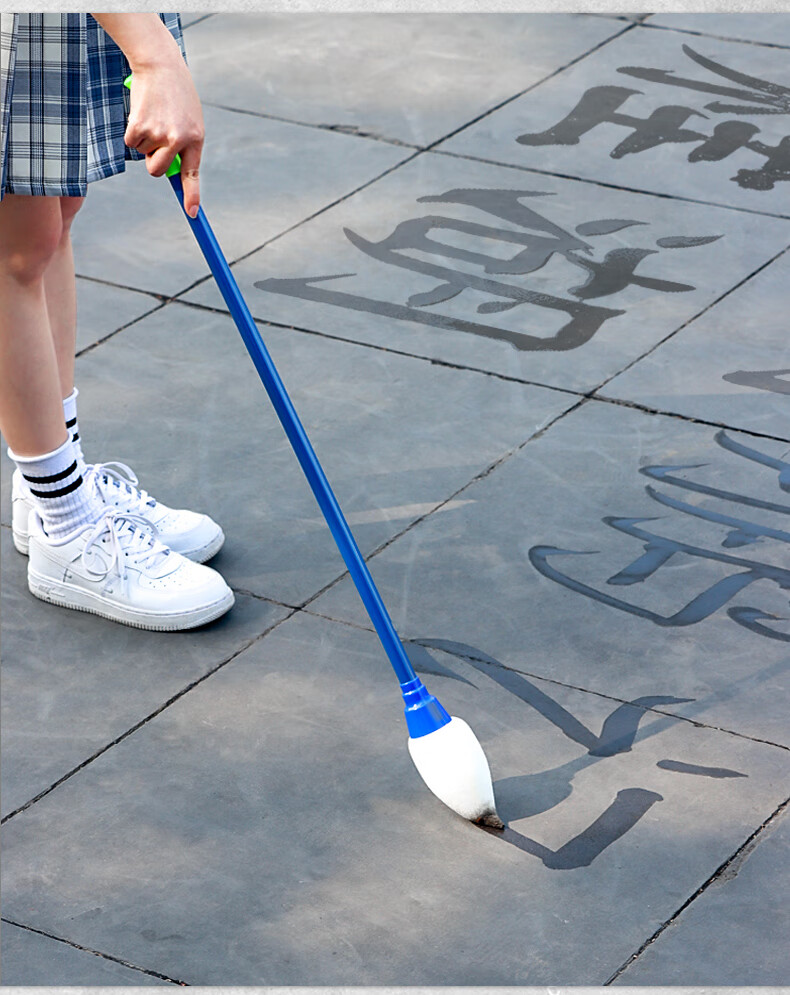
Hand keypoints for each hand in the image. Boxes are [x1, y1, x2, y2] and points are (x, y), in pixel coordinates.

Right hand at [124, 61, 203, 217]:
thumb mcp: (190, 120)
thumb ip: (184, 146)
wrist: (160, 64)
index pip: (192, 175)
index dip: (192, 196)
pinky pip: (131, 143)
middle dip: (153, 163)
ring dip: (144, 141)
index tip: (192, 213)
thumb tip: (171, 172)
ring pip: (143, 155)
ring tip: (153, 116)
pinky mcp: (139, 126)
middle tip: (156, 142)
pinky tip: (142, 113)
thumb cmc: (177, 95)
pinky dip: (132, 132)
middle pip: (158, 171)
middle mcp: (179, 139)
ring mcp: (159, 133)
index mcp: (196, 139)